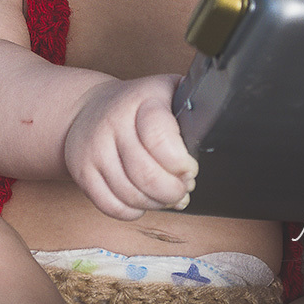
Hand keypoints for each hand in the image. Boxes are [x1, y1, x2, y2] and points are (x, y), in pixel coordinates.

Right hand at [64, 75, 198, 219]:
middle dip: (172, 191)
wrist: (87, 108)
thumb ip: (193, 105)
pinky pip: (111, 206)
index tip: (190, 170)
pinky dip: (133, 211)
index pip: (161, 140)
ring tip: (165, 195)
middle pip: (146, 175)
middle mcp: (114, 122)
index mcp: (142, 100)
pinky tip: (142, 200)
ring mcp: (94, 148)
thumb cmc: (137, 105)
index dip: (181, 164)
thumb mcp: (166, 91)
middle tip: (182, 189)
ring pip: (130, 195)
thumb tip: (222, 128)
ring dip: (156, 203)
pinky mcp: (82, 171)